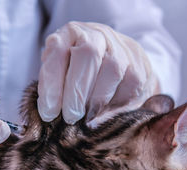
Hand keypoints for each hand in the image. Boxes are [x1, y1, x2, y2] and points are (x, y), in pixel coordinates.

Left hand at [38, 21, 159, 124]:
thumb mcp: (60, 73)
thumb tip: (49, 113)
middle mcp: (96, 35)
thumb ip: (53, 86)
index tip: (48, 112)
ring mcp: (120, 48)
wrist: (119, 63)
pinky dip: (115, 104)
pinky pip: (129, 84)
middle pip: (88, 54)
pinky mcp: (138, 66)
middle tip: (69, 118)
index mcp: (70, 34)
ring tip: (85, 118)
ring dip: (96, 99)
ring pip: (112, 69)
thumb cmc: (80, 73)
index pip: (58, 50)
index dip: (52, 83)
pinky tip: (104, 113)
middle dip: (76, 91)